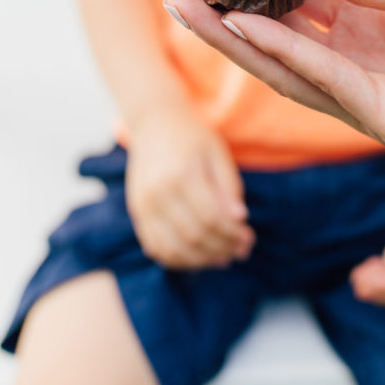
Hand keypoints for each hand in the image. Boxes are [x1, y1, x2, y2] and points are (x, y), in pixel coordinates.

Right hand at [124, 105, 254, 269]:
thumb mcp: (218, 153)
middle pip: (193, 236)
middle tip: (240, 251)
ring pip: (173, 248)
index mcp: (182, 173)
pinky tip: (197, 258)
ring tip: (222, 258)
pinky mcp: (136, 212)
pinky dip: (178, 259)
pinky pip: (156, 247)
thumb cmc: (192, 138)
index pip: (211, 217)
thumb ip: (229, 186)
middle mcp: (158, 191)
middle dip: (221, 248)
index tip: (249, 238)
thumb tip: (239, 220)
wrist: (154, 124)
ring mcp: (143, 204)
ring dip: (201, 260)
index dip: (232, 234)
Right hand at [138, 0, 384, 172]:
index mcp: (365, 22)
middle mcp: (355, 60)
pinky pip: (326, 82)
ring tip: (180, 1)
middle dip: (210, 9)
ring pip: (283, 63)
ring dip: (230, 36)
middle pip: (267, 33)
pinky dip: (284, 55)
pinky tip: (247, 29)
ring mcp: (366, 94)